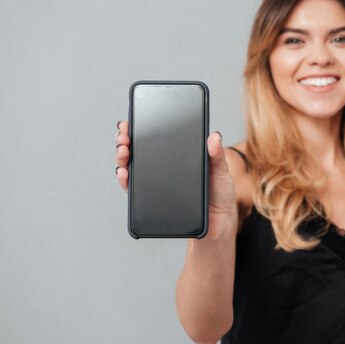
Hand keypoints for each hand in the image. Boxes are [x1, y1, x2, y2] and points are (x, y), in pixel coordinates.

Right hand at [114, 121, 236, 241]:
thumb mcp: (221, 171)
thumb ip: (217, 155)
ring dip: (123, 157)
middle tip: (124, 136)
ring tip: (123, 151)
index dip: (142, 128)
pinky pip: (135, 189)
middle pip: (140, 150)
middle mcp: (165, 167)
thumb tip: (214, 136)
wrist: (218, 222)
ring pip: (133, 167)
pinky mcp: (153, 199)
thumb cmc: (220, 194)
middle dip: (126, 140)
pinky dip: (126, 180)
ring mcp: (157, 182)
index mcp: (179, 155)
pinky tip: (124, 173)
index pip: (158, 138)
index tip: (132, 121)